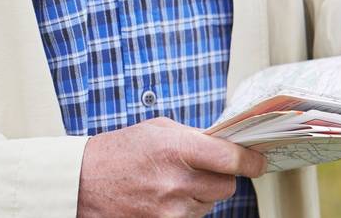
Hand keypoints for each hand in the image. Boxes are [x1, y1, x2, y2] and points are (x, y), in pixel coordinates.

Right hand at [76, 117, 265, 217]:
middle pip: (226, 187)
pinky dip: (185, 210)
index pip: (232, 159)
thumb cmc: (119, 151)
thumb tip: (225, 144)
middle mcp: (177, 182)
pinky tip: (166, 198)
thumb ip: (194, 137)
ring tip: (172, 183)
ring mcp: (169, 211)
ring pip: (209, 205)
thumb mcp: (158, 129)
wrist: (82, 183)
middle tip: (204, 170)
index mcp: (178, 149)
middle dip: (221, 177)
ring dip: (200, 195)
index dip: (251, 161)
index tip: (258, 162)